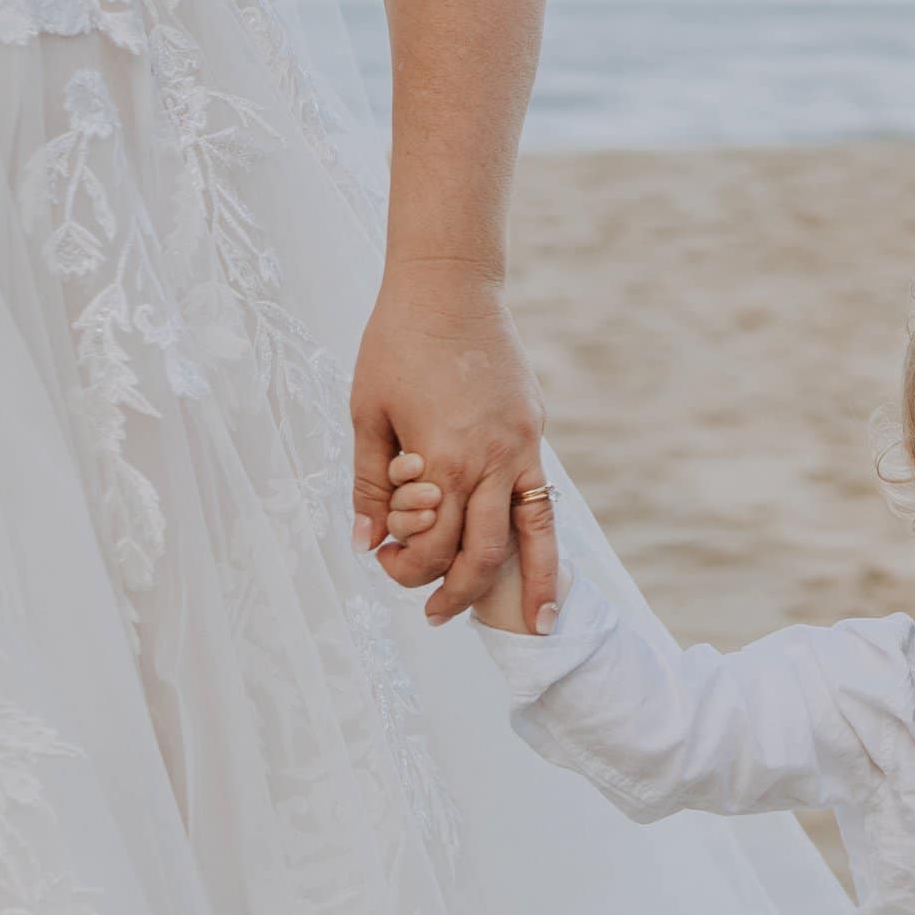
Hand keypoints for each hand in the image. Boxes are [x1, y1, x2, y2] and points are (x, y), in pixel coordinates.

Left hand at [349, 262, 561, 629]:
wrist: (449, 287)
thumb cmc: (396, 346)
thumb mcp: (366, 415)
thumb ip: (370, 485)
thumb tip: (366, 543)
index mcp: (443, 459)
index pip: (431, 544)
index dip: (404, 567)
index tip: (384, 562)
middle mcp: (491, 461)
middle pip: (482, 553)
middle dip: (459, 593)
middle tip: (436, 616)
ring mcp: (521, 447)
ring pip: (534, 535)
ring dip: (534, 586)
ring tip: (537, 627)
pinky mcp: (534, 432)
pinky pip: (544, 499)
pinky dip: (547, 539)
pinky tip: (546, 563)